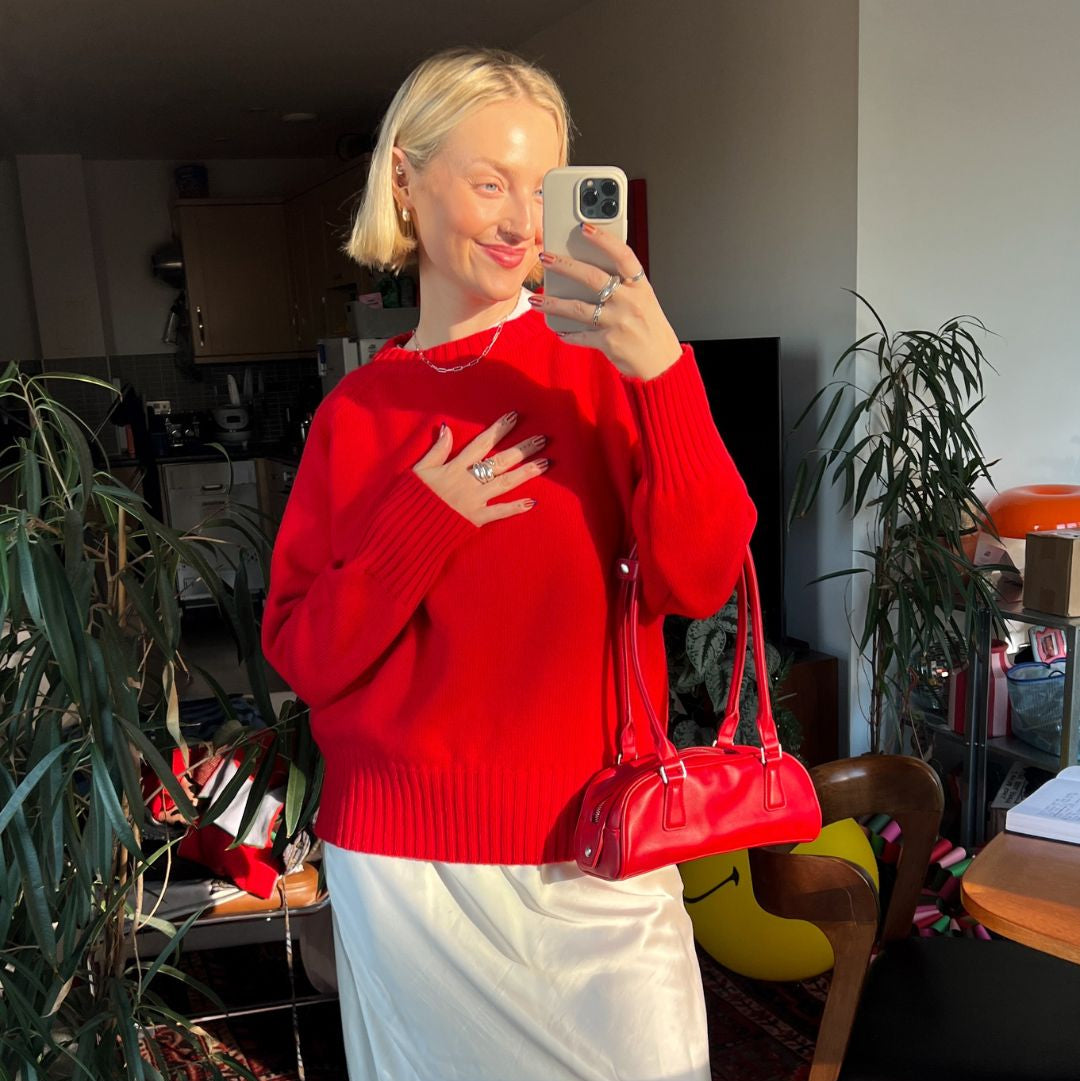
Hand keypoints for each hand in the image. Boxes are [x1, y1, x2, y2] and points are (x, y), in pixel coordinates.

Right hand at [412, 411, 548, 525]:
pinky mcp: (476, 519)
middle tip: (544, 438)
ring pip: (506, 483)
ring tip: (547, 462)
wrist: (408, 528)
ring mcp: (475, 500)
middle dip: (523, 449)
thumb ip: (436, 450)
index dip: (499, 429)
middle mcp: (469, 481)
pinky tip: (533, 502)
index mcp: (455, 467)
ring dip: (527, 472)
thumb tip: (447, 427)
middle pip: (500, 461)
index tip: (515, 416)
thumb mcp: (420, 469)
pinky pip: (500, 512)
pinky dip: (516, 508)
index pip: (481, 444)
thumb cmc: (412, 497)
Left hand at [530, 224, 682, 379]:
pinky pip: (581, 335)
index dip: (604, 240)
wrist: (662, 362)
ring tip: (535, 299)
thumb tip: (588, 270)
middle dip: (565, 266)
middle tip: (545, 257)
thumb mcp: (643, 299)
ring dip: (553, 303)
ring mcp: (619, 322)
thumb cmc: (649, 327)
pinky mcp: (609, 342)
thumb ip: (622, 285)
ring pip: (579, 308)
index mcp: (640, 286)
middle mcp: (630, 301)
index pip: (622, 255)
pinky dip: (568, 333)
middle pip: (593, 278)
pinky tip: (558, 330)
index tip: (584, 227)